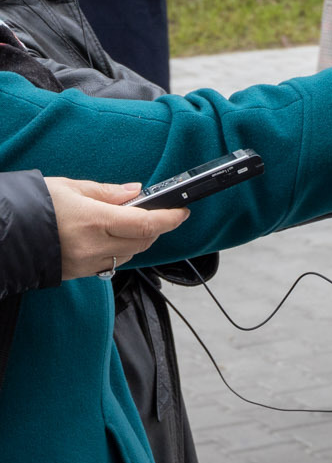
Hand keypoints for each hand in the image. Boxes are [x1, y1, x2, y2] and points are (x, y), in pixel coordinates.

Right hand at [45, 178, 188, 279]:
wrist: (1, 234)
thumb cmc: (33, 205)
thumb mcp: (70, 187)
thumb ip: (107, 192)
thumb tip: (135, 192)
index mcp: (95, 220)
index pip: (146, 223)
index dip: (170, 218)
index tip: (182, 211)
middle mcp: (93, 245)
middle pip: (144, 241)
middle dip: (157, 227)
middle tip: (158, 213)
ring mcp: (85, 263)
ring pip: (129, 254)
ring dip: (139, 240)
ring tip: (131, 223)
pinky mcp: (77, 274)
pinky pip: (110, 263)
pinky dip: (118, 250)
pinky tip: (110, 238)